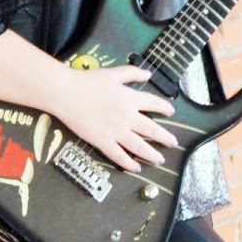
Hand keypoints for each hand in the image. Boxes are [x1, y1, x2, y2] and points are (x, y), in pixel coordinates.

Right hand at [54, 65, 176, 171]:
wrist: (68, 94)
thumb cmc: (88, 81)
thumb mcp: (113, 73)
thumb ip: (132, 73)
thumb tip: (149, 74)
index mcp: (130, 99)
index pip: (154, 104)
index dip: (164, 108)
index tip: (171, 112)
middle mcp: (127, 117)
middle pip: (151, 130)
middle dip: (164, 138)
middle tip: (173, 144)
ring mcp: (116, 132)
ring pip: (139, 146)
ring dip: (151, 155)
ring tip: (160, 160)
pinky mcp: (104, 142)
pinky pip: (119, 156)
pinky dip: (129, 164)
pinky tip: (136, 168)